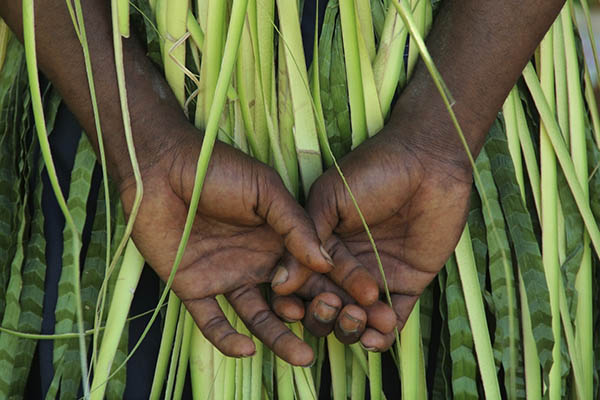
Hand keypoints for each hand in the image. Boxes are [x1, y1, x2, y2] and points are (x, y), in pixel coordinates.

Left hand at [119, 125, 332, 365]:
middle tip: (351, 333)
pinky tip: (248, 349)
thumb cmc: (216, 168)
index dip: (344, 285)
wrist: (160, 165)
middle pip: (295, 298)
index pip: (316, 268)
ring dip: (280, 337)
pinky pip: (213, 321)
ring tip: (304, 357)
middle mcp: (258, 261)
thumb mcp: (264, 190)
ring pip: (259, 316)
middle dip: (323, 316)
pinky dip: (227, 338)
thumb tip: (327, 261)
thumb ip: (294, 225)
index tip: (373, 302)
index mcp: (278, 238)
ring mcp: (227, 276)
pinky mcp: (194, 287)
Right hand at [271, 118, 471, 340]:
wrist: (428, 161)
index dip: (296, 300)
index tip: (292, 309)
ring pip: (357, 317)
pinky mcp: (407, 283)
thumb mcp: (331, 198)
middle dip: (325, 315)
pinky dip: (384, 334)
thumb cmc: (374, 170)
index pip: (304, 282)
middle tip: (332, 305)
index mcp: (323, 245)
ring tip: (358, 318)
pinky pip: (393, 317)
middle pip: (327, 304)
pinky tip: (377, 337)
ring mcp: (376, 275)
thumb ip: (308, 239)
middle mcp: (346, 265)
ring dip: (353, 328)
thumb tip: (279, 283)